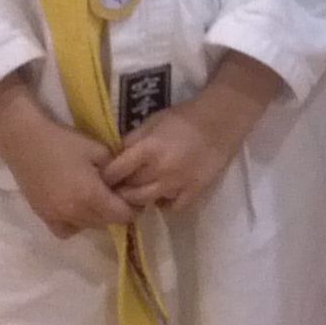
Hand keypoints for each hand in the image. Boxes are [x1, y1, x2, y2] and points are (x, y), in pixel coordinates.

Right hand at [0, 75, 133, 239]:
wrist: (25, 142)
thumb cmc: (65, 142)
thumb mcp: (100, 151)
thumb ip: (117, 171)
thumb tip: (126, 183)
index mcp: (90, 196)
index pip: (121, 215)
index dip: (134, 208)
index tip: (137, 196)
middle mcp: (73, 213)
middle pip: (105, 223)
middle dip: (117, 212)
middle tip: (121, 195)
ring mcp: (55, 216)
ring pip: (87, 227)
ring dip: (98, 218)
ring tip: (101, 200)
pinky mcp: (42, 215)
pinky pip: (65, 230)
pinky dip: (76, 224)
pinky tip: (78, 208)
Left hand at [102, 53, 281, 211]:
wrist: (223, 119)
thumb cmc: (185, 117)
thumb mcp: (153, 121)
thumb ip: (132, 140)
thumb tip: (113, 158)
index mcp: (149, 148)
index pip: (115, 172)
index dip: (105, 176)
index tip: (102, 177)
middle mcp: (160, 169)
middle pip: (127, 190)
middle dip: (119, 189)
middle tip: (119, 186)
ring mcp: (178, 183)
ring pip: (145, 202)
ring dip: (138, 199)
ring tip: (138, 191)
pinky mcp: (195, 191)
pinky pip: (172, 207)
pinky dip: (164, 203)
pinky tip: (164, 194)